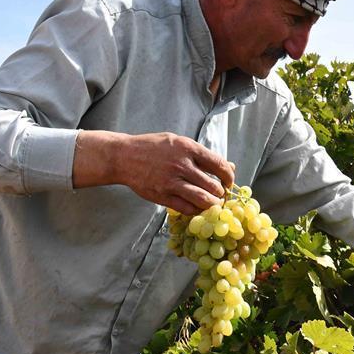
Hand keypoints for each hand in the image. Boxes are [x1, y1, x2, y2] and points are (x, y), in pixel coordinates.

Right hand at [73, 130, 233, 214]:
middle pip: (213, 186)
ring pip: (202, 200)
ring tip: (212, 203)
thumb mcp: (179, 143)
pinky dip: (196, 210)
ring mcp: (171, 182)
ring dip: (211, 204)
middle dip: (221, 194)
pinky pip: (186, 208)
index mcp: (188, 148)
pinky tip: (197, 207)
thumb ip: (203, 155)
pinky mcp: (162, 196)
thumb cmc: (153, 148)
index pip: (220, 165)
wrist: (124, 157)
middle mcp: (182, 165)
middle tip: (220, 195)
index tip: (228, 182)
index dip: (229, 177)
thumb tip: (229, 166)